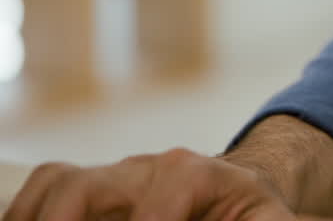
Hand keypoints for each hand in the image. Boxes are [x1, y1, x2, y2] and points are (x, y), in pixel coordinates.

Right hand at [2, 149, 296, 220]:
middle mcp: (146, 168)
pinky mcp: (90, 194)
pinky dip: (29, 213)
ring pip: (62, 184)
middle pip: (90, 186)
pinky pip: (47, 189)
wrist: (239, 197)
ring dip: (41, 217)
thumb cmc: (252, 214)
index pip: (161, 197)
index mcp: (195, 173)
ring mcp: (113, 178)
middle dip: (71, 220)